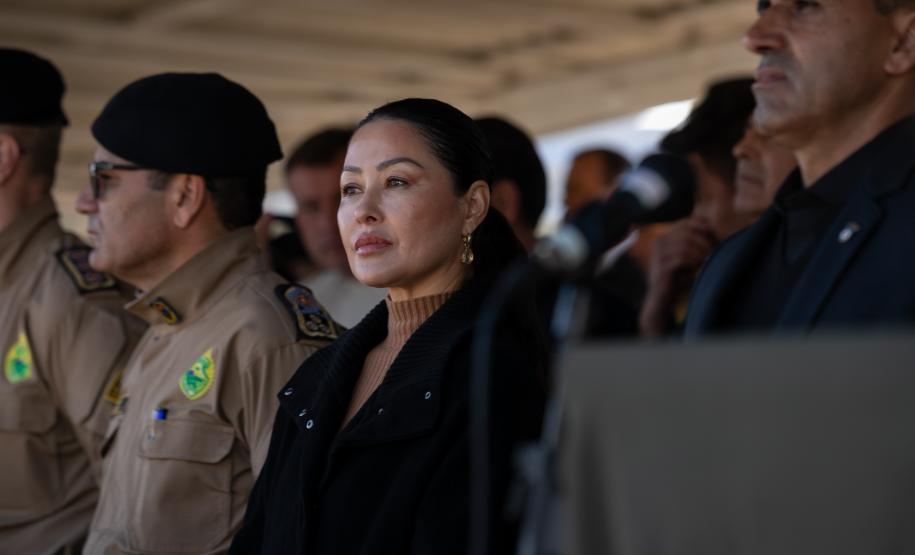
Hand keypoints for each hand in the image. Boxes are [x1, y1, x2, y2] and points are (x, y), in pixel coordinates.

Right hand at [639, 218, 716, 335]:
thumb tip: (715, 230)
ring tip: (708, 259)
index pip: (685, 223)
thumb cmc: (678, 277)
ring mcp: (658, 254)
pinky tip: (701, 265)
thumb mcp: (686, 257)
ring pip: (684, 244)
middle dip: (703, 240)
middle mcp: (659, 242)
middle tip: (713, 251)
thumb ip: (694, 243)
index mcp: (664, 237)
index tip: (716, 236)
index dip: (702, 227)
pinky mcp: (661, 267)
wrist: (663, 298)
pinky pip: (681, 257)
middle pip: (686, 231)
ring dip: (700, 251)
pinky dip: (694, 260)